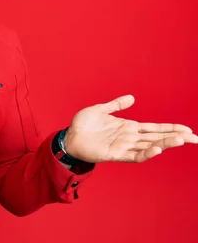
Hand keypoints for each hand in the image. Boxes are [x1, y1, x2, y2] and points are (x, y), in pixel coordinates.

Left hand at [63, 95, 197, 162]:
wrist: (69, 137)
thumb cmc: (83, 125)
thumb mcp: (100, 109)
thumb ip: (116, 104)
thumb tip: (132, 98)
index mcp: (128, 127)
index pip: (154, 128)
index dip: (170, 128)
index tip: (187, 129)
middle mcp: (129, 137)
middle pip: (158, 137)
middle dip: (176, 137)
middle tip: (196, 138)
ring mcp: (124, 146)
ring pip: (150, 146)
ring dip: (166, 143)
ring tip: (182, 140)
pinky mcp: (115, 154)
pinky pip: (134, 155)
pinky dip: (147, 153)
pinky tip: (158, 149)